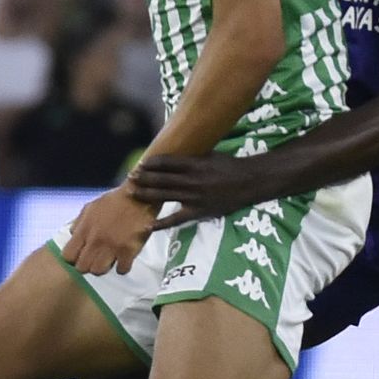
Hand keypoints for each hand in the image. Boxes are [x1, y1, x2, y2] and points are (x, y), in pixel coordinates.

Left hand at [61, 183, 158, 275]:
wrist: (139, 196)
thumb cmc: (116, 201)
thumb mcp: (91, 207)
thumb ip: (79, 222)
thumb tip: (73, 235)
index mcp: (85, 229)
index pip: (68, 256)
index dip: (73, 259)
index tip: (80, 256)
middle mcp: (96, 240)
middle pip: (82, 267)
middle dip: (87, 265)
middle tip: (96, 259)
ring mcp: (112, 246)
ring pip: (99, 271)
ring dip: (104, 267)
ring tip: (109, 260)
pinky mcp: (129, 250)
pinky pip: (121, 270)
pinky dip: (122, 267)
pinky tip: (124, 259)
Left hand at [129, 153, 259, 230]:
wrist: (248, 182)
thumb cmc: (229, 166)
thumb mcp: (210, 154)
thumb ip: (192, 155)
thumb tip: (174, 152)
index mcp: (194, 164)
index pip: (166, 163)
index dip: (151, 164)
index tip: (141, 164)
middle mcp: (191, 180)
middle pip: (161, 179)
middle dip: (144, 179)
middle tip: (131, 178)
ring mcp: (194, 198)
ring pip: (165, 196)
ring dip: (147, 194)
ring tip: (133, 193)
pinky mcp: (198, 212)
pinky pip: (177, 219)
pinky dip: (162, 223)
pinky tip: (149, 225)